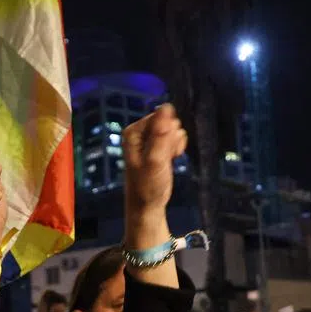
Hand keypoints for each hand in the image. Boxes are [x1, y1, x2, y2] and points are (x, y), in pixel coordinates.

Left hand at [122, 104, 187, 218]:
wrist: (148, 204)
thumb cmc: (148, 185)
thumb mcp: (155, 160)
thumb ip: (161, 135)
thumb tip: (166, 107)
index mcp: (134, 131)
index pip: (161, 116)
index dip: (168, 131)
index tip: (166, 148)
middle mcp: (140, 131)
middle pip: (168, 122)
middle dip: (172, 138)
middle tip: (167, 156)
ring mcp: (149, 138)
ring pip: (174, 130)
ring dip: (175, 144)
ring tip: (168, 159)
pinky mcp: (158, 145)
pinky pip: (175, 138)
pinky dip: (176, 148)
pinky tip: (171, 158)